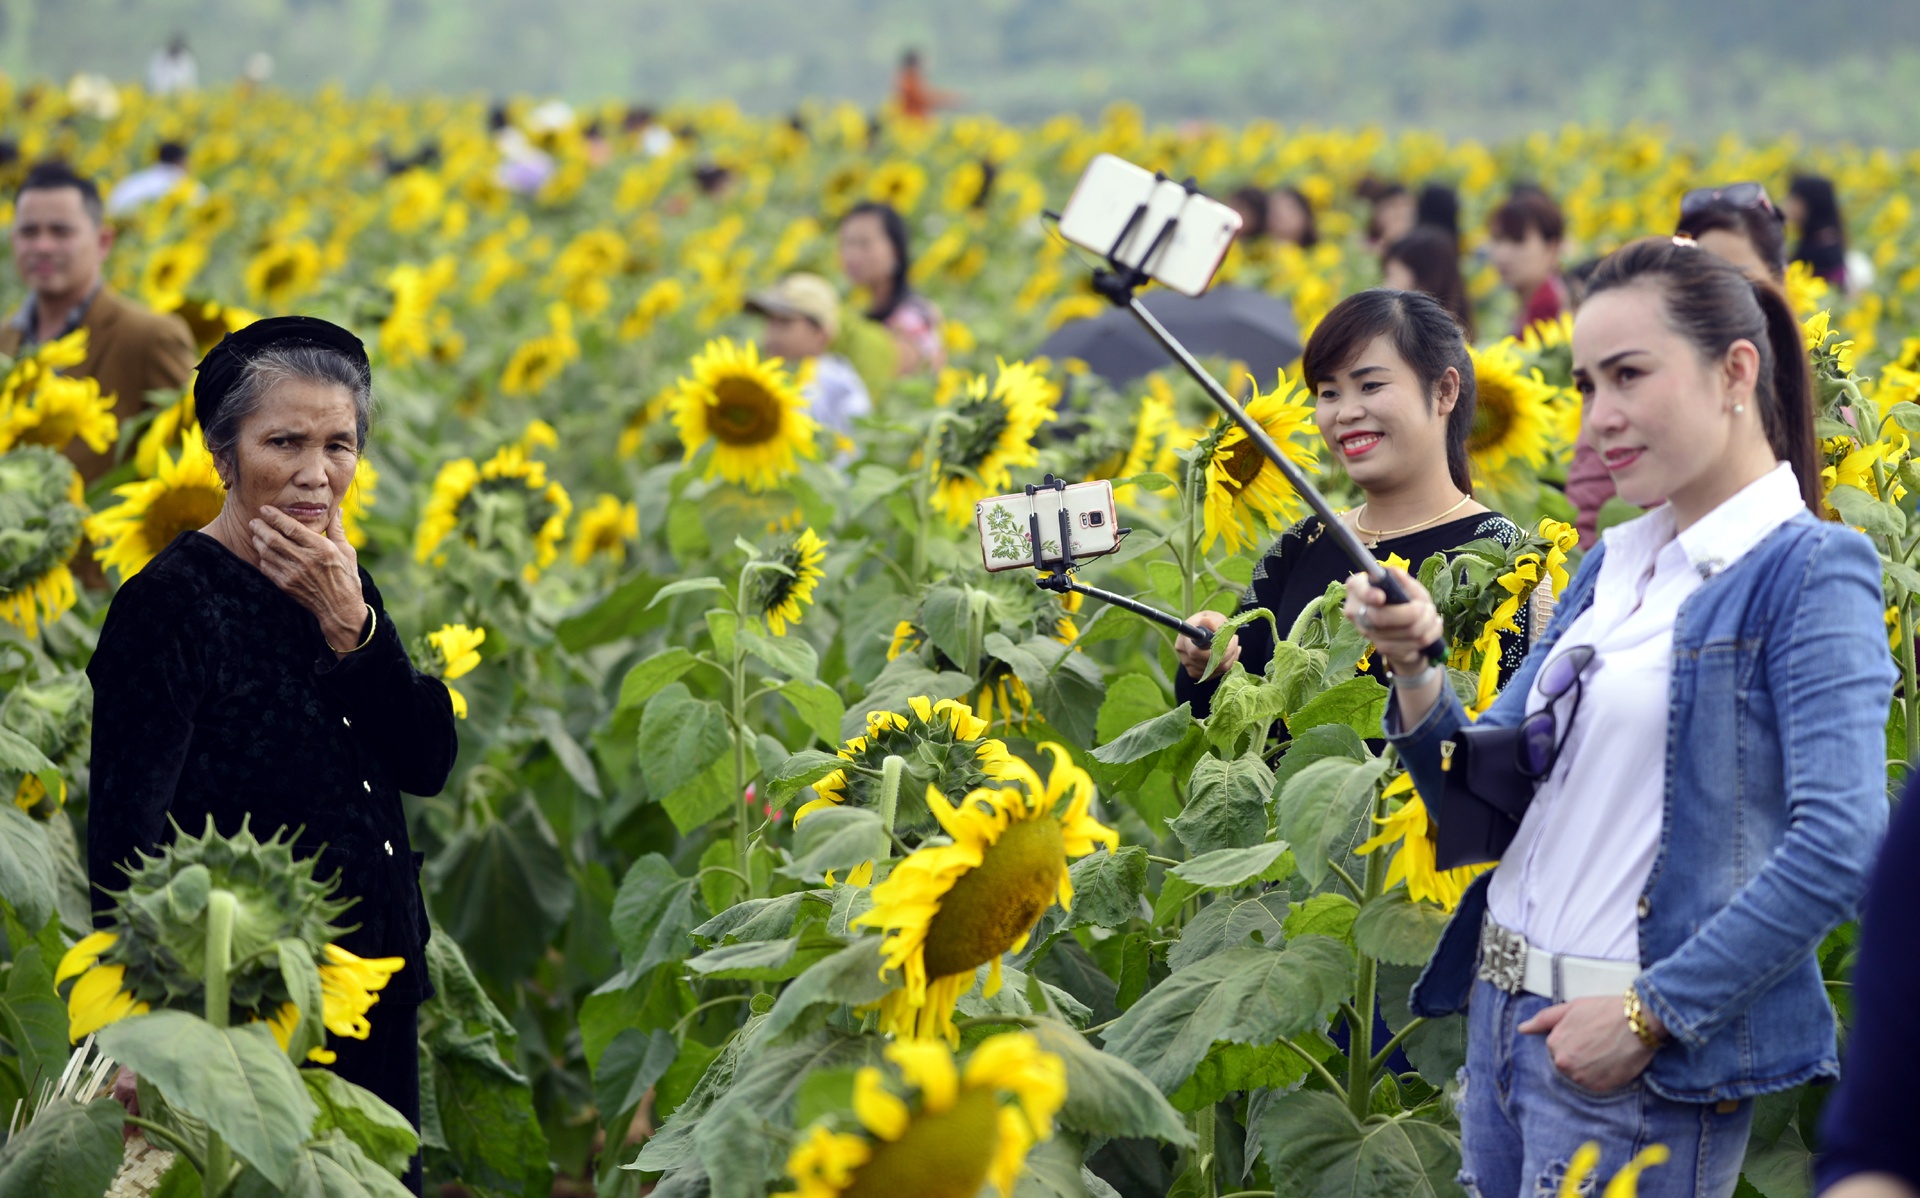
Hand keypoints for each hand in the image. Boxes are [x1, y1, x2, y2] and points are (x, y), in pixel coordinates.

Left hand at [250, 506, 365, 652]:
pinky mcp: (286, 585)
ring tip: (256, 534)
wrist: (340, 608)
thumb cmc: (346, 577)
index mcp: (320, 548)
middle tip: (254, 521)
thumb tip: (337, 509)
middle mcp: (305, 560)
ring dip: (258, 541)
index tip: (265, 509)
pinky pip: (267, 568)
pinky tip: (263, 552)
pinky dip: (262, 558)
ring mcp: (293, 574)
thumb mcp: (347, 551)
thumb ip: (337, 529)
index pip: (291, 528)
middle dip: (260, 527)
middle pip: (273, 539)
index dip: (275, 516)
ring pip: (266, 552)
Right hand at [1175, 611, 1240, 680]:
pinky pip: (1216, 674)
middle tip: (1235, 639)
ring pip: (1216, 670)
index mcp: (1184, 640)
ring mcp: (1189, 666)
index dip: (1214, 652)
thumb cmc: (1208, 622)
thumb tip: (1208, 622)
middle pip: (1208, 664)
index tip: (1227, 643)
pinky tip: (1230, 654)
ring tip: (1233, 645)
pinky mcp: (1196, 673)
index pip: (1196, 653)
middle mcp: (1184, 656)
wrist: (1203, 630)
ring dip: (1230, 658)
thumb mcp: (1210, 616)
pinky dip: (1227, 665)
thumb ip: (1211, 621)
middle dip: (1227, 653)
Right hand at [1342, 568, 1443, 676]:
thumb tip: (1395, 573)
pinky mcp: (1384, 650)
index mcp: (1358, 590)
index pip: (1358, 591)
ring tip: (1431, 614)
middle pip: (1379, 618)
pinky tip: (1430, 627)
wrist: (1404, 627)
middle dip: (1410, 613)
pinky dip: (1430, 634)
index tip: (1380, 597)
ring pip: (1404, 632)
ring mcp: (1369, 634)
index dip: (1368, 595)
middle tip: (1425, 607)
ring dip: (1427, 623)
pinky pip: (1413, 645)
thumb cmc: (1402, 599)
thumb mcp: (1406, 587)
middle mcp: (1357, 613)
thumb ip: (1402, 580)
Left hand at [1519, 995, 1660, 1092]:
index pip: (1556, 1048)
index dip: (1572, 1040)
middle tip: (1597, 1043)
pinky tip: (1612, 1062)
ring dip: (1590, 1067)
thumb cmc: (1604, 1011)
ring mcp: (1582, 1078)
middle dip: (1579, 1055)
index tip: (1586, 1033)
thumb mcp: (1571, 1008)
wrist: (1637, 1021)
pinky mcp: (1601, 1087)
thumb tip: (1522, 1029)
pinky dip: (1602, 1076)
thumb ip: (1543, 1019)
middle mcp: (1564, 1064)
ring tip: (1606, 1052)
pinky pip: (1596, 1085)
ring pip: (1580, 1076)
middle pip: (1567, 1063)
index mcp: (1554, 1044)